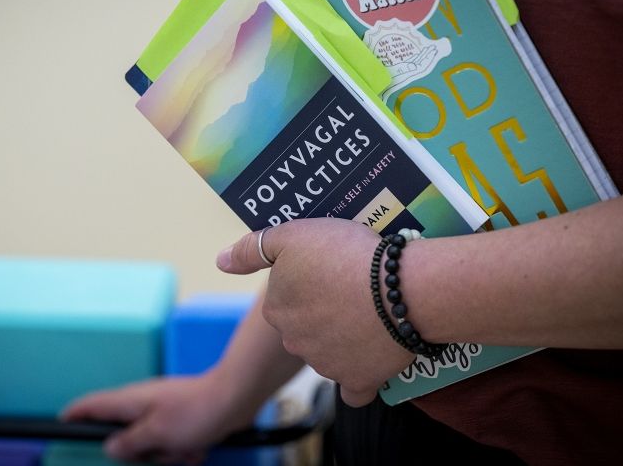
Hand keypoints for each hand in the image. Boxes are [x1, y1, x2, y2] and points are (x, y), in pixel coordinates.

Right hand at [61, 373, 250, 464]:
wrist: (235, 397)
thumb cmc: (196, 411)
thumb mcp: (157, 433)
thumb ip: (129, 442)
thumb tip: (109, 447)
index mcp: (130, 400)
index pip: (92, 405)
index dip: (74, 414)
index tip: (60, 423)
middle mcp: (143, 403)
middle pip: (124, 435)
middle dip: (140, 453)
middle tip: (159, 452)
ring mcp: (162, 409)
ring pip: (150, 444)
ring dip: (167, 453)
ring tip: (185, 448)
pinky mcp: (180, 418)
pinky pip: (171, 443)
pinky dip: (183, 449)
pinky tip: (196, 447)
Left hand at [217, 218, 414, 406]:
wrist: (402, 291)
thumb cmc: (346, 256)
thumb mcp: (292, 236)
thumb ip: (252, 249)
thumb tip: (220, 261)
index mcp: (277, 309)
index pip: (286, 295)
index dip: (309, 279)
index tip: (331, 269)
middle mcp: (295, 341)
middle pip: (305, 325)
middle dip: (323, 311)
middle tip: (353, 287)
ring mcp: (326, 365)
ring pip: (329, 351)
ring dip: (344, 338)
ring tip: (372, 310)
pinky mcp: (358, 381)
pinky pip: (354, 386)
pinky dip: (360, 376)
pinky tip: (370, 357)